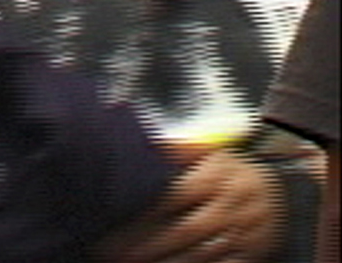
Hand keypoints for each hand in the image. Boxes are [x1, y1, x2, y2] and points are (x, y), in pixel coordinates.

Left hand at [96, 149, 282, 262]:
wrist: (282, 192)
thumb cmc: (233, 172)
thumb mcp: (210, 154)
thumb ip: (179, 150)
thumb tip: (146, 142)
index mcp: (217, 176)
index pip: (173, 196)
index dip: (141, 213)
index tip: (111, 222)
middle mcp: (232, 206)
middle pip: (182, 230)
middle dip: (145, 245)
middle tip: (111, 252)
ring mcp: (245, 233)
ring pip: (199, 254)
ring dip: (163, 262)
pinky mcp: (253, 254)